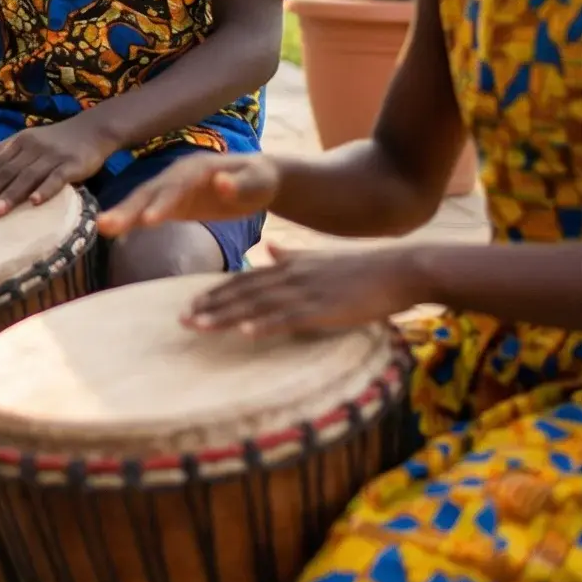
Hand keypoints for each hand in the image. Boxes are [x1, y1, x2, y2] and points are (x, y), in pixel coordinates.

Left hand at [0, 118, 114, 215]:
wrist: (93, 130)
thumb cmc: (54, 140)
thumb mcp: (25, 140)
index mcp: (20, 141)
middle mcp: (33, 147)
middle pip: (8, 171)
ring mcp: (53, 156)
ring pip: (28, 176)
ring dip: (12, 194)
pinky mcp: (72, 165)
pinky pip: (57, 178)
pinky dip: (45, 190)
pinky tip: (35, 203)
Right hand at [95, 150, 280, 237]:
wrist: (257, 178)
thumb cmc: (260, 179)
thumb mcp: (257, 181)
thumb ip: (239, 184)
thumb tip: (219, 183)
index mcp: (197, 168)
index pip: (176, 187)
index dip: (162, 203)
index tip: (147, 220)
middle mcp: (178, 175)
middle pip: (150, 192)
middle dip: (128, 209)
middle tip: (104, 225)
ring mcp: (172, 188)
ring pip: (143, 201)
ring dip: (123, 214)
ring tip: (101, 228)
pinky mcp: (172, 204)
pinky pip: (148, 211)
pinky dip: (130, 220)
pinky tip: (112, 231)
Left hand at [182, 243, 426, 338]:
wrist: (400, 270)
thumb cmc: (362, 269)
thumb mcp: (319, 257)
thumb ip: (291, 255)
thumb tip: (269, 248)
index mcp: (287, 266)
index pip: (243, 280)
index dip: (215, 291)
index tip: (189, 303)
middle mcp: (290, 277)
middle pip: (242, 293)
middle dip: (210, 306)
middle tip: (180, 319)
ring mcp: (307, 292)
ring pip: (257, 306)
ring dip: (226, 317)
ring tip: (198, 326)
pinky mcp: (326, 309)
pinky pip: (291, 319)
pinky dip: (267, 324)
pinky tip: (247, 332)